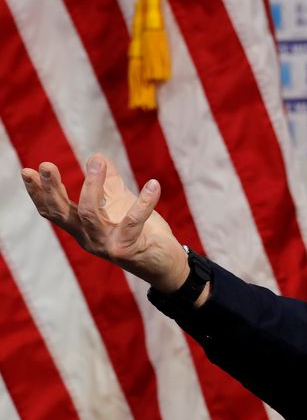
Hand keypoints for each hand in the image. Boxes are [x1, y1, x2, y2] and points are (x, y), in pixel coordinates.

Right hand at [20, 153, 190, 294]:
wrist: (166, 263)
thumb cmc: (143, 233)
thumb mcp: (123, 204)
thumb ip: (109, 184)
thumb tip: (97, 156)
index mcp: (82, 228)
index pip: (54, 210)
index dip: (39, 192)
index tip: (28, 171)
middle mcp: (88, 238)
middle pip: (62, 213)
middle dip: (52, 188)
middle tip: (46, 165)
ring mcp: (105, 245)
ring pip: (90, 214)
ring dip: (92, 186)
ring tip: (97, 163)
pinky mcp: (126, 250)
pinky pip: (133, 221)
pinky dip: (144, 202)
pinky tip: (154, 185)